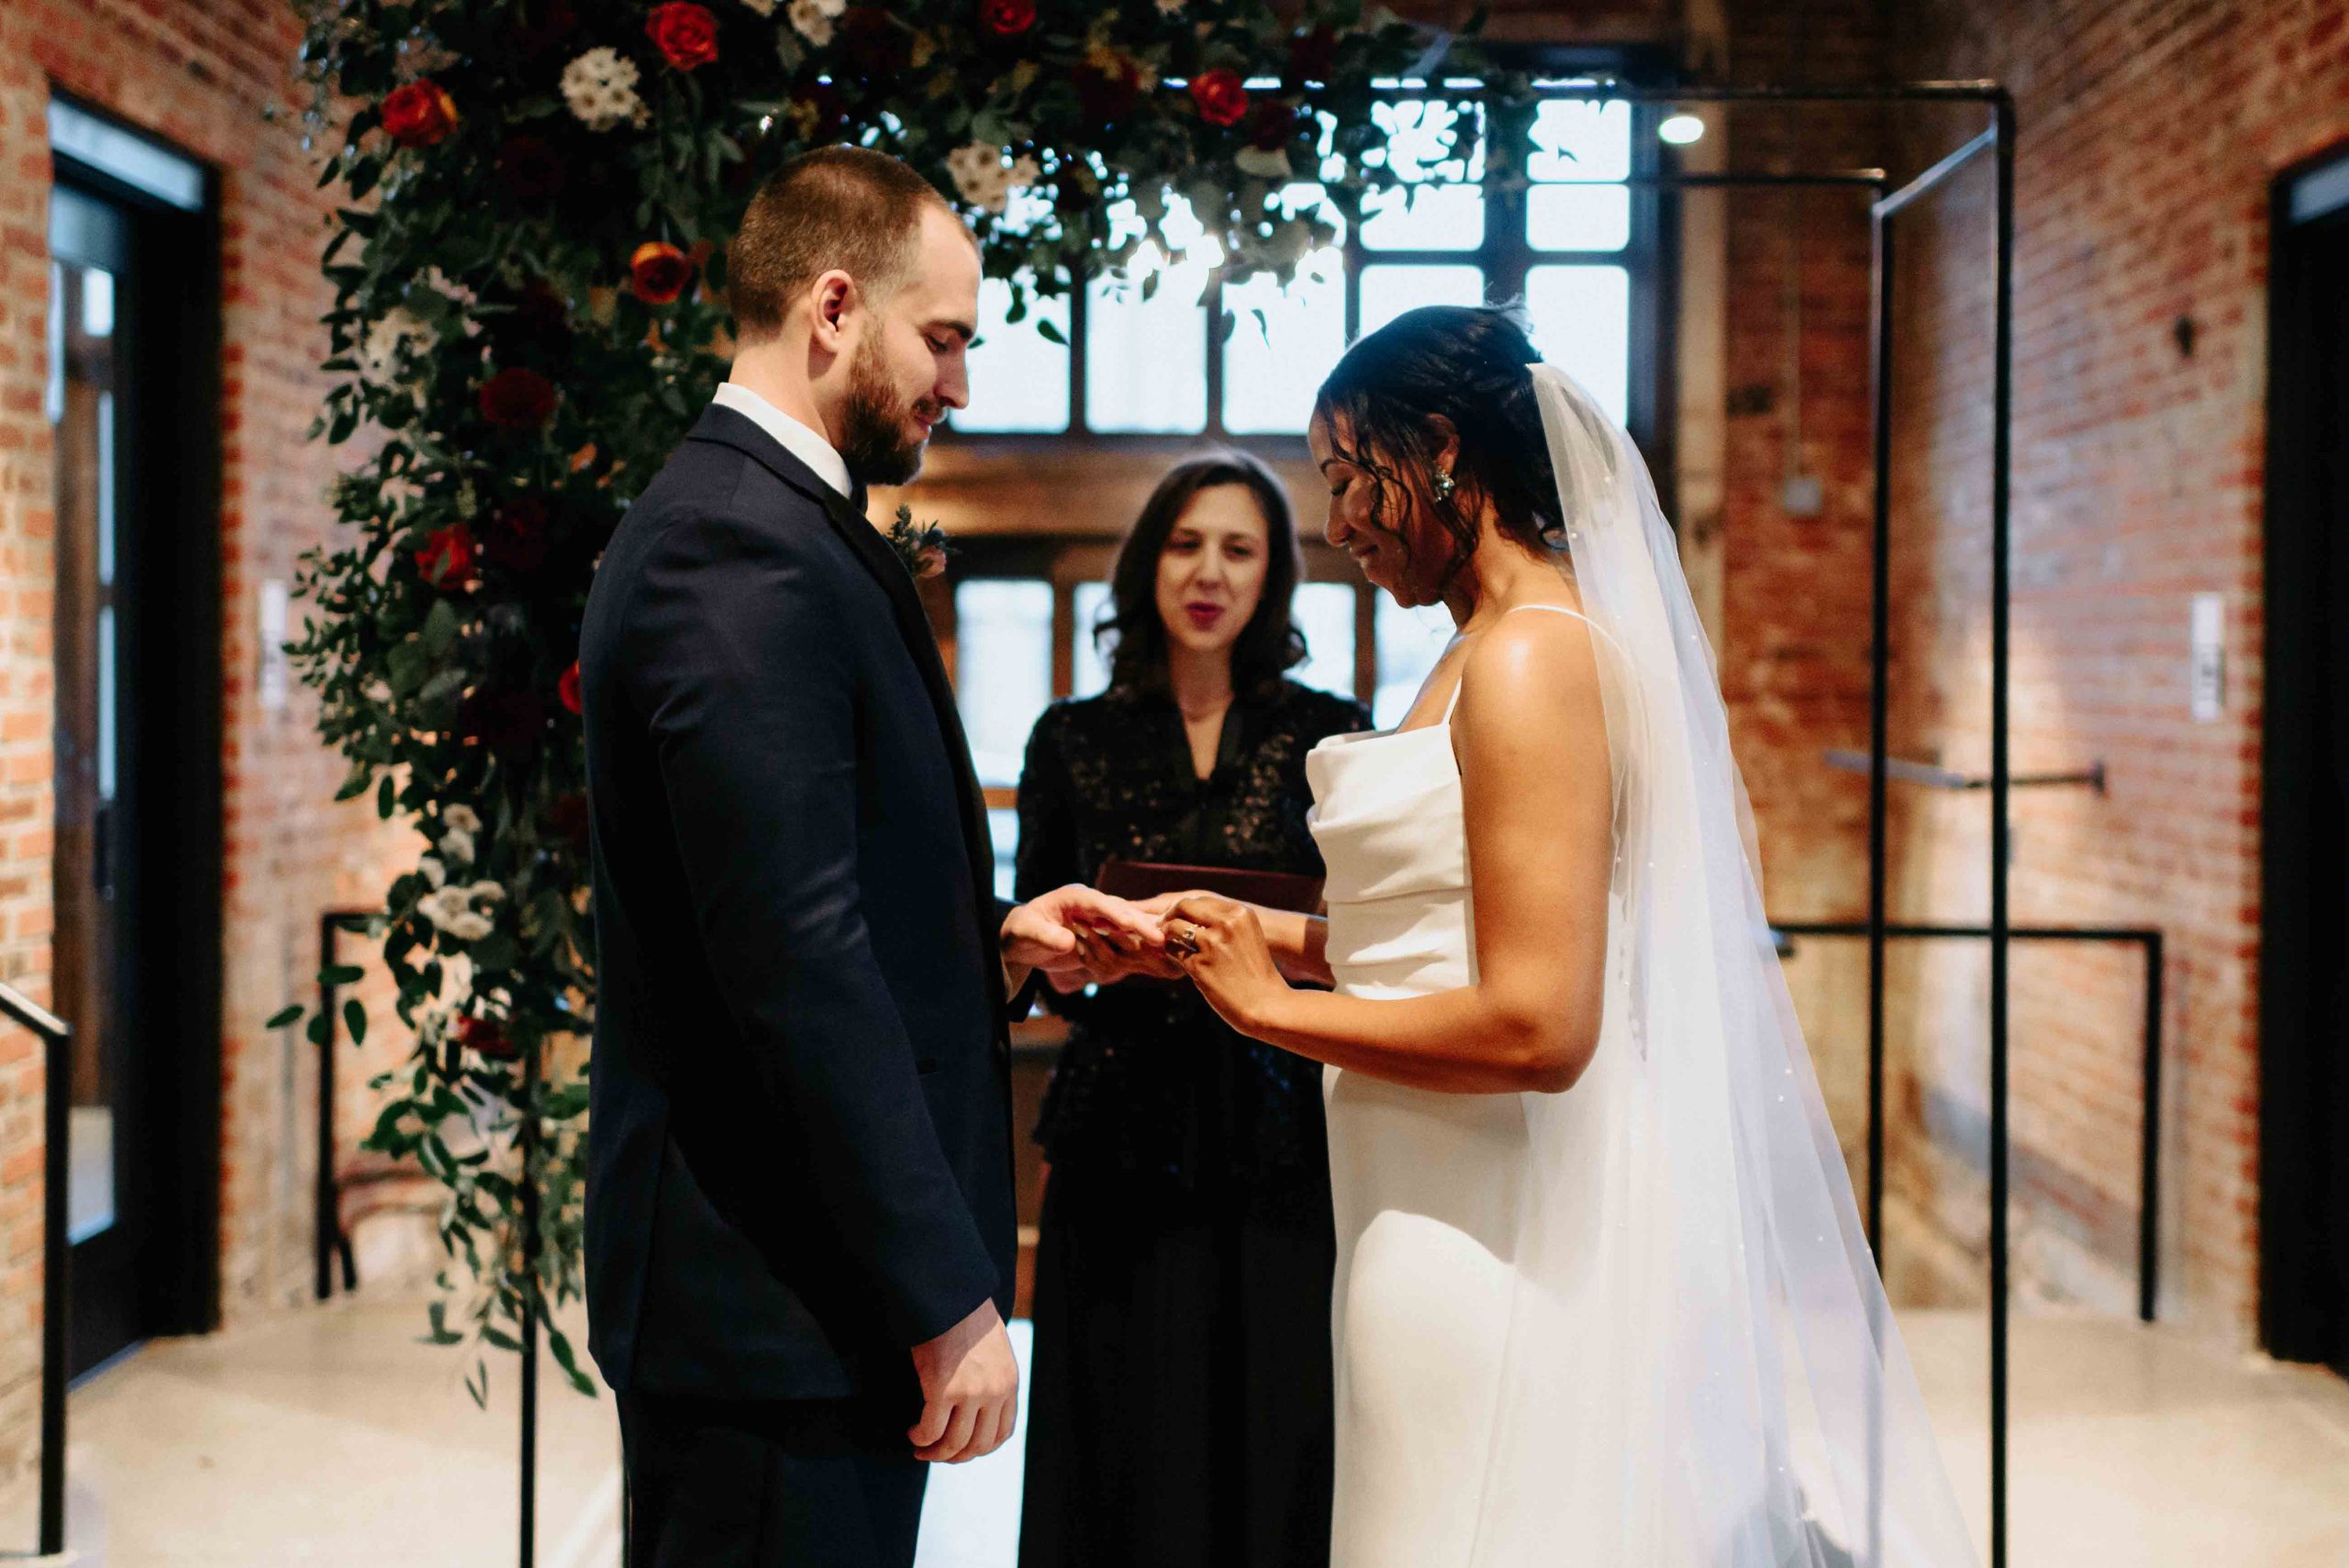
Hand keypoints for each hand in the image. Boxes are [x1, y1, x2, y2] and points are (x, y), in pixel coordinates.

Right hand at [908, 1299, 1019, 1462]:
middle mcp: (995, 1392)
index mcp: (1009, 1383)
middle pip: (978, 1445)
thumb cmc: (965, 1317)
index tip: (961, 1449)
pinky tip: (913, 1433)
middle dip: (955, 1456)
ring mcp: (971, 1393)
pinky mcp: (943, 1390)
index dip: (979, 1448)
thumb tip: (975, 1407)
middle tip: (936, 1453)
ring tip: (920, 1447)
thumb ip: (991, 1378)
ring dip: (934, 1453)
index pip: (1001, 1433)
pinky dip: (920, 1438)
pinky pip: (930, 1430)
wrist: (950, 1295)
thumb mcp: (993, 1350)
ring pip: (953, 1443)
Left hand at [1002, 884, 1163, 990]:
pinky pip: (1124, 939)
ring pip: (1127, 925)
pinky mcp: (1103, 934)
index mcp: (1072, 896)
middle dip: (1139, 925)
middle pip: (1119, 911)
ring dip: (1145, 935)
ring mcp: (1099, 919)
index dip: (1114, 913)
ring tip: (1166, 948)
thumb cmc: (1019, 932)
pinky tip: (1157, 956)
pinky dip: (1139, 946)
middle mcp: (1090, 905)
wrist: (1021, 940)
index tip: (1131, 924)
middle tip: (1160, 938)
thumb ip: (1045, 936)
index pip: (1097, 902)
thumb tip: (1068, 942)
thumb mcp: (1025, 932)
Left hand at [1163, 893, 1289, 1035]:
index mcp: (1240, 913)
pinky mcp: (1199, 965)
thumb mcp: (1246, 936)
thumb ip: (1224, 922)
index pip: (1201, 901)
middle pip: (1184, 906)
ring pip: (1174, 928)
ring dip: (1167, 936)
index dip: (1185, 910)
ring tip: (1171, 945)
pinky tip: (1180, 962)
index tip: (1178, 919)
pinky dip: (1172, 955)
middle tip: (1164, 928)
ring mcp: (1212, 944)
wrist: (1266, 1005)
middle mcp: (1226, 923)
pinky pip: (1173, 951)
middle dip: (1170, 916)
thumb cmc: (1255, 973)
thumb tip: (1190, 914)